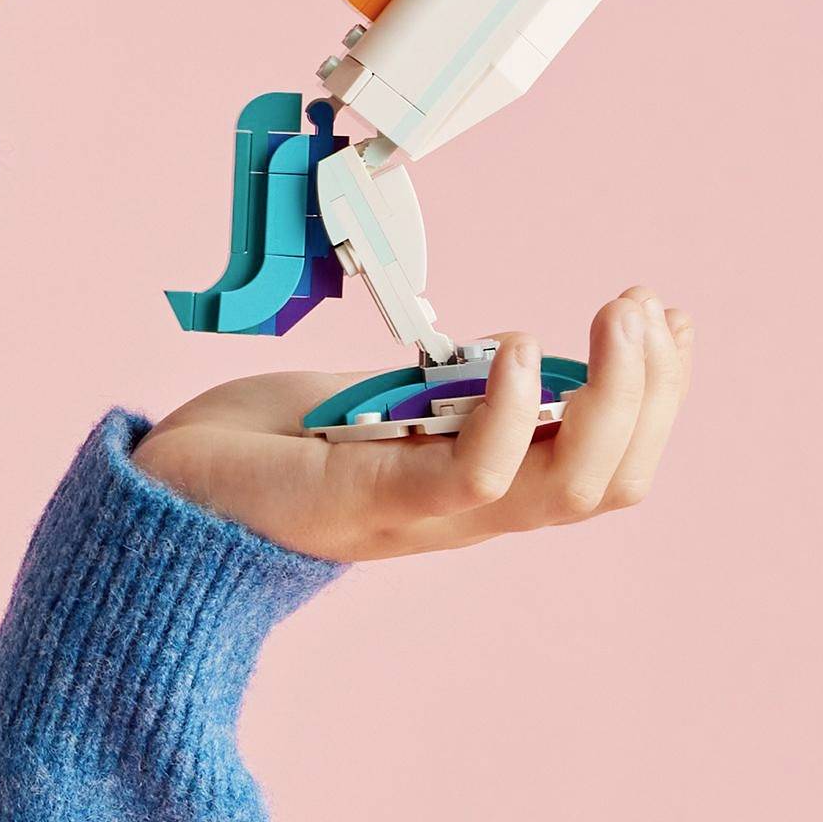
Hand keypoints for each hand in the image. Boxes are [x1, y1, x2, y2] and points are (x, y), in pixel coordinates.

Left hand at [132, 289, 695, 562]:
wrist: (156, 502)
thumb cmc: (258, 451)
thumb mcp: (372, 403)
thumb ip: (440, 391)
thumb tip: (515, 354)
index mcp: (475, 487)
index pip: (602, 465)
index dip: (653, 400)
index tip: (666, 320)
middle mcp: (463, 514)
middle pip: (606, 481)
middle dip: (652, 391)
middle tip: (646, 307)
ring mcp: (421, 515)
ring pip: (564, 487)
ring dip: (613, 396)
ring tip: (617, 317)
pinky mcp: (369, 503)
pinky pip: (471, 477)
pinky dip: (508, 411)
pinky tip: (517, 345)